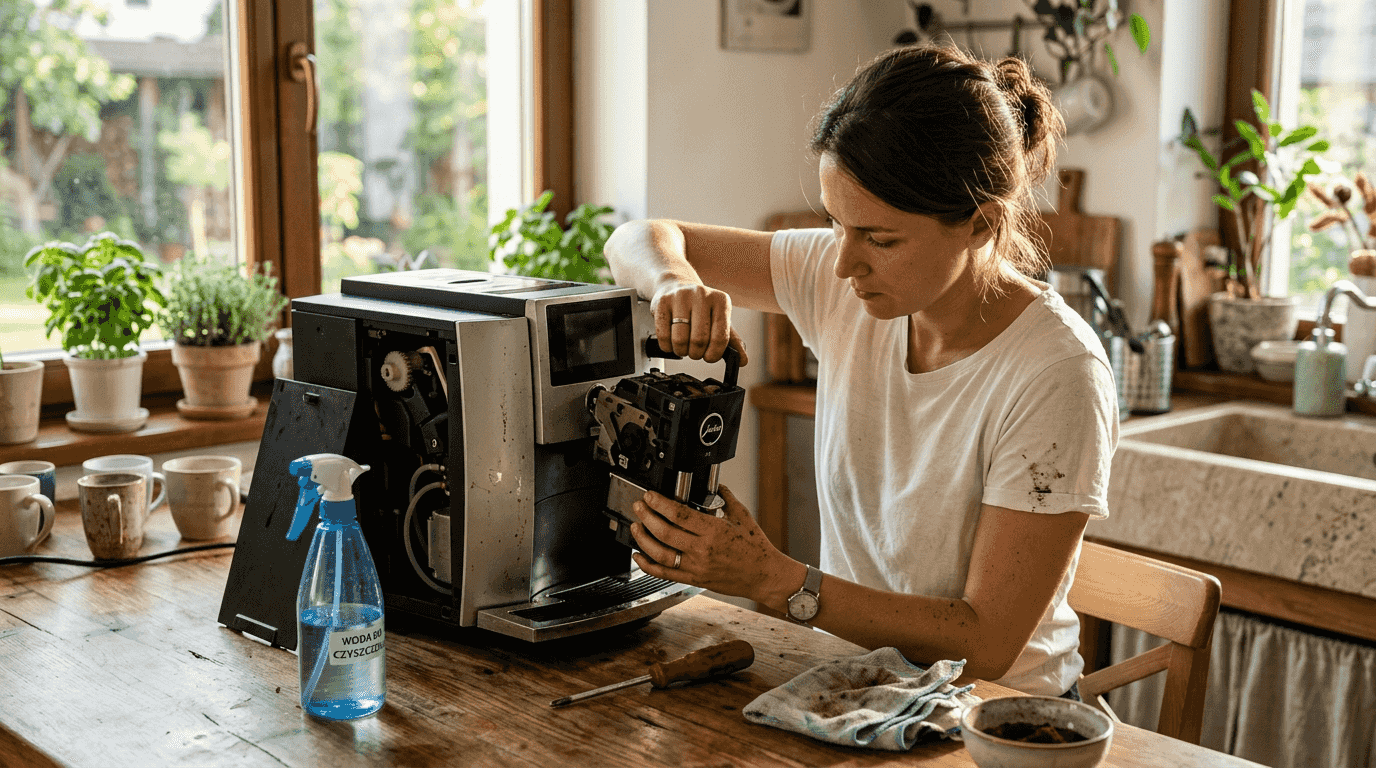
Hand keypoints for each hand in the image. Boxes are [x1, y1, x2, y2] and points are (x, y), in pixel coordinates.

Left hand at [629, 485, 789, 602]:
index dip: (660, 504)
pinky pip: (665, 573)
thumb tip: (716, 485)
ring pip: (661, 554)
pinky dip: (648, 565)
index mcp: (714, 530)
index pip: (680, 514)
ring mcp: (697, 566)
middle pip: (666, 532)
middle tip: (639, 506)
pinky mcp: (694, 578)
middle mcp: (703, 549)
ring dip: (643, 539)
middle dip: (647, 517)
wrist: (764, 576)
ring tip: (636, 527)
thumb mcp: (742, 516)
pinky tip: (639, 555)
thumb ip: (726, 498)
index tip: (650, 496)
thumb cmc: (756, 548)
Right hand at [650, 281, 748, 364]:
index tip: (709, 357)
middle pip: (699, 340)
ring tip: (683, 347)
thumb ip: (733, 341)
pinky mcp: (662, 302)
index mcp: (721, 301)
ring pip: (680, 339)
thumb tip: (742, 361)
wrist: (677, 286)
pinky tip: (671, 342)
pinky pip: (663, 335)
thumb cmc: (701, 308)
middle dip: (696, 354)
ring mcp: (681, 297)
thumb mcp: (719, 320)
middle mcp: (702, 295)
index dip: (714, 353)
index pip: (721, 336)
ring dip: (681, 351)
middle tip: (695, 352)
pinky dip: (667, 346)